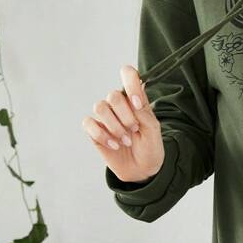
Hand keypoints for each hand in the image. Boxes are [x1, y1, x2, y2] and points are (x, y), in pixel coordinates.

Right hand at [82, 64, 164, 182]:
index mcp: (135, 98)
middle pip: (113, 95)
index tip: (136, 103)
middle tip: (134, 129)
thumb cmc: (150, 146)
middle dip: (124, 115)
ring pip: (99, 107)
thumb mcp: (153, 129)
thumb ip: (144, 112)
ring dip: (114, 126)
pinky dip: (101, 135)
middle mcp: (119, 104)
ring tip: (125, 140)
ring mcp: (106, 117)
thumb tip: (133, 99)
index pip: (128, 74)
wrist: (142, 169)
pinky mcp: (94, 130)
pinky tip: (114, 144)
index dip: (130, 82)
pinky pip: (88, 123)